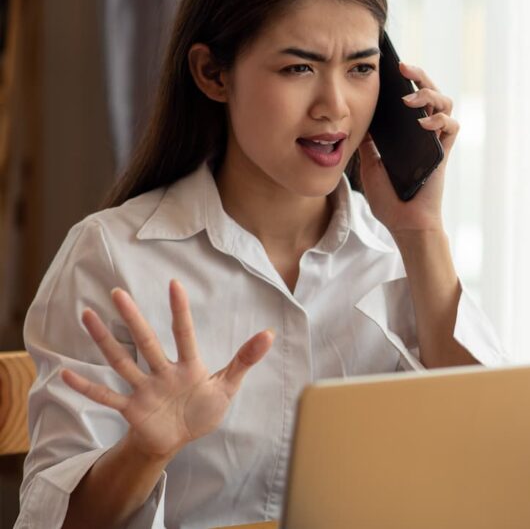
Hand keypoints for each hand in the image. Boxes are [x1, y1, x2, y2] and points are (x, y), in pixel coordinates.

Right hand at [61, 280, 273, 459]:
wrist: (177, 440)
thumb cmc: (201, 409)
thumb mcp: (227, 387)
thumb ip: (244, 360)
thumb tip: (269, 333)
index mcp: (188, 366)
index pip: (184, 333)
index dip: (180, 310)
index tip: (174, 283)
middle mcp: (162, 372)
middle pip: (146, 342)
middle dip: (133, 318)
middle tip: (118, 292)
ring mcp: (144, 389)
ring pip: (122, 362)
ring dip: (104, 342)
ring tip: (87, 316)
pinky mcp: (132, 409)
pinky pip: (107, 396)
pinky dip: (88, 388)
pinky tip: (66, 375)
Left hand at [358, 62, 456, 233]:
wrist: (404, 222)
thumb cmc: (389, 197)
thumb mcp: (370, 163)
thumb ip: (369, 140)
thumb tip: (357, 116)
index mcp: (408, 131)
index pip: (410, 96)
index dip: (404, 80)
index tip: (389, 66)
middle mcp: (425, 131)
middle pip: (431, 91)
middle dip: (419, 76)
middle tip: (402, 68)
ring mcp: (436, 140)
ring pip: (445, 102)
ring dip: (429, 94)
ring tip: (409, 98)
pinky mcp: (445, 152)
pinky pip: (451, 126)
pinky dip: (439, 120)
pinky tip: (423, 124)